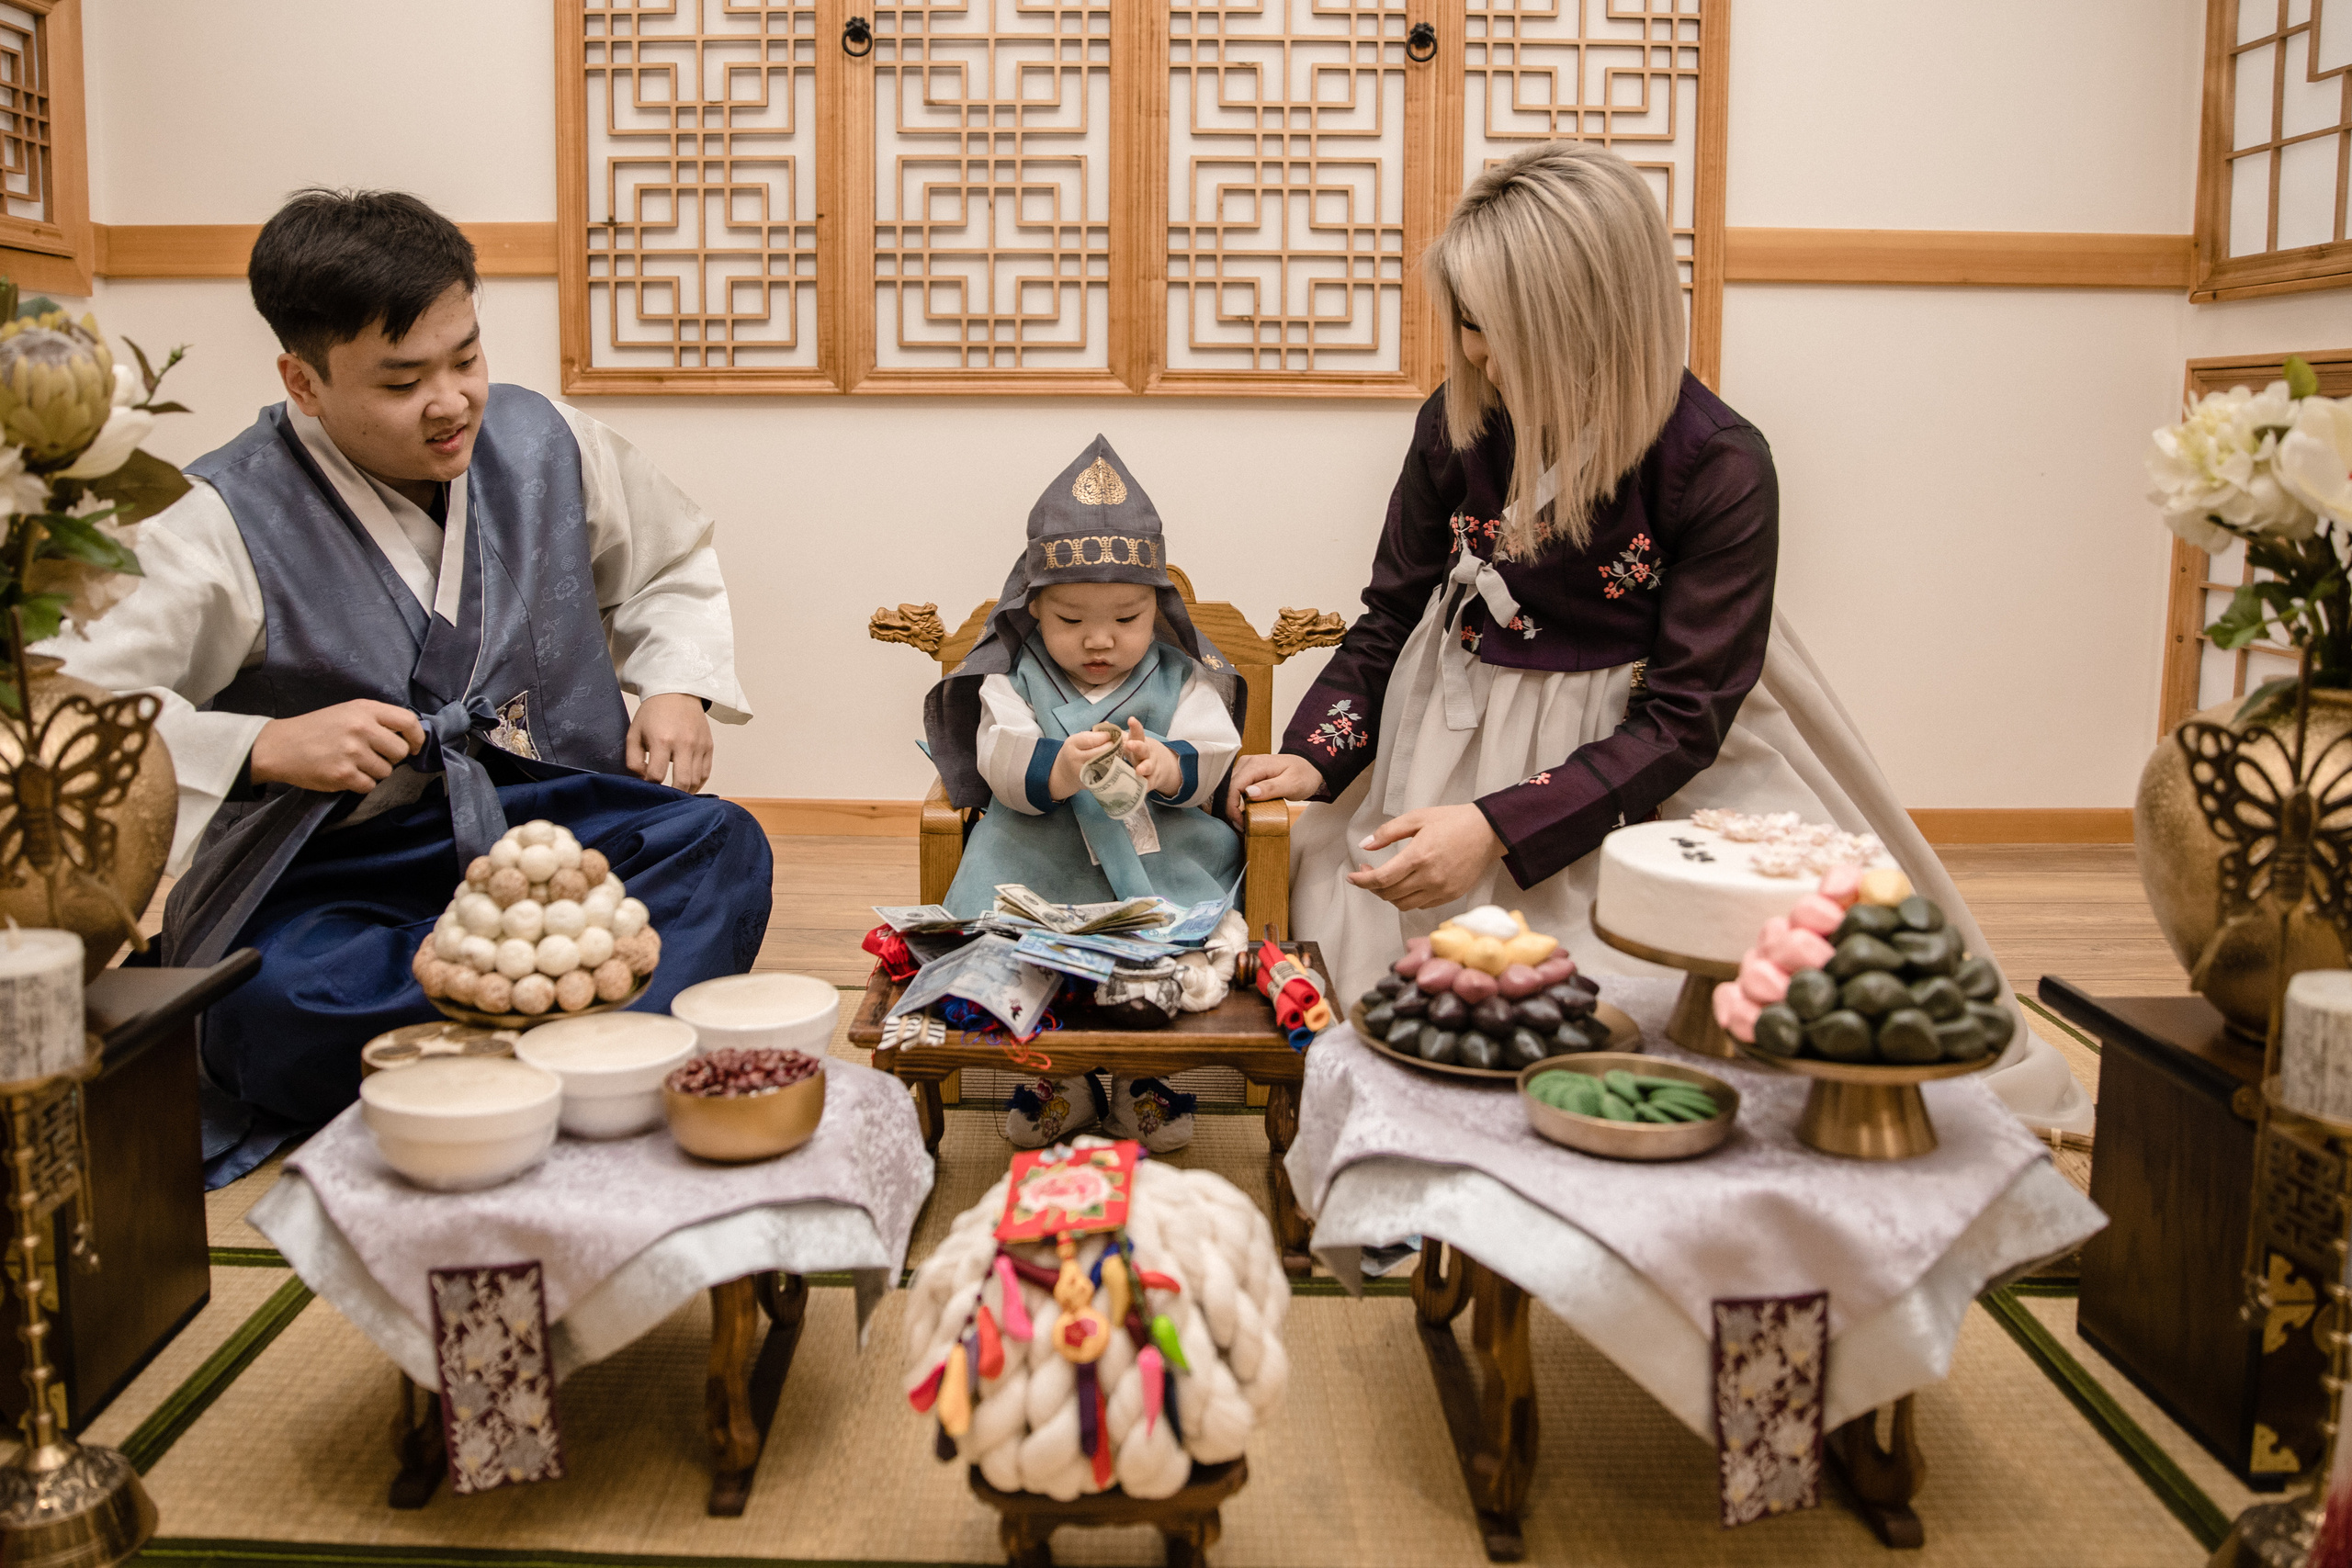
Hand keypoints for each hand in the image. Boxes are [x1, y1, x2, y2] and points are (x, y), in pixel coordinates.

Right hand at [249, 700, 424, 793]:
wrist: (279, 746)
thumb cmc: (317, 729)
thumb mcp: (348, 712)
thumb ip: (376, 720)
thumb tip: (408, 737)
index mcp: (364, 709)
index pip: (408, 722)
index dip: (417, 737)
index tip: (414, 747)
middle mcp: (361, 728)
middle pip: (400, 752)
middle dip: (391, 758)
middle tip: (371, 755)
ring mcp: (352, 752)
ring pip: (386, 771)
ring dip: (373, 772)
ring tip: (352, 763)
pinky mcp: (343, 774)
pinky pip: (369, 786)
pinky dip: (360, 784)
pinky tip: (344, 773)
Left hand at [628, 693, 713, 792]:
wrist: (677, 692)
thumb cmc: (653, 714)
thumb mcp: (634, 733)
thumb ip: (633, 760)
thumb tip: (642, 779)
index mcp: (662, 740)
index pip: (656, 776)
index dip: (649, 785)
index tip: (646, 786)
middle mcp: (683, 744)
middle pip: (682, 783)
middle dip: (671, 796)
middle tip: (663, 799)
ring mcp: (699, 745)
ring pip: (696, 781)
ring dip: (685, 792)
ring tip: (675, 795)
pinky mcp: (709, 746)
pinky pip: (705, 773)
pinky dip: (698, 784)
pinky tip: (688, 786)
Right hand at [1049, 727, 1120, 800]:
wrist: (1063, 775)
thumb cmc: (1073, 753)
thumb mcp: (1076, 740)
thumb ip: (1092, 734)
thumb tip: (1110, 725)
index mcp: (1071, 745)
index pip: (1091, 739)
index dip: (1104, 736)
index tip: (1110, 734)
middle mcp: (1076, 760)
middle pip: (1100, 752)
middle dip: (1111, 746)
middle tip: (1117, 743)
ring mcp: (1083, 773)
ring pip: (1105, 763)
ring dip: (1114, 756)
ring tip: (1117, 751)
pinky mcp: (1091, 783)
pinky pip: (1106, 772)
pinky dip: (1112, 766)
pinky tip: (1114, 762)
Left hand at [1121, 718, 1182, 795]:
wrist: (1162, 766)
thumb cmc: (1139, 752)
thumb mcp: (1132, 741)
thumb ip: (1119, 735)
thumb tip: (1105, 725)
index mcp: (1139, 742)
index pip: (1138, 733)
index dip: (1135, 727)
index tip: (1131, 719)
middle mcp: (1146, 754)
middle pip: (1143, 749)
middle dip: (1137, 746)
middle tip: (1130, 744)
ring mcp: (1151, 767)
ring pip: (1148, 767)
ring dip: (1144, 768)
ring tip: (1139, 770)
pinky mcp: (1152, 781)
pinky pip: (1148, 784)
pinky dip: (1145, 787)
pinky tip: (1141, 789)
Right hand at [1225, 752, 1326, 826]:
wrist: (1309, 767)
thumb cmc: (1304, 775)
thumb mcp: (1292, 784)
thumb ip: (1271, 788)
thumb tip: (1249, 792)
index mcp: (1256, 764)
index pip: (1233, 786)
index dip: (1233, 807)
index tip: (1241, 822)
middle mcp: (1247, 762)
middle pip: (1229, 787)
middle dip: (1232, 808)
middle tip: (1243, 825)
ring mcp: (1246, 766)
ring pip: (1230, 788)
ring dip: (1234, 805)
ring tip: (1244, 821)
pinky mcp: (1248, 772)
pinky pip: (1237, 787)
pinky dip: (1238, 801)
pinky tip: (1245, 811)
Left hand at [1345, 804, 1504, 910]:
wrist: (1489, 832)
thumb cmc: (1453, 821)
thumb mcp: (1417, 817)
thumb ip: (1388, 832)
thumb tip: (1365, 845)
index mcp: (1419, 856)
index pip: (1381, 879)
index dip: (1361, 881)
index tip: (1352, 877)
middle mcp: (1430, 877)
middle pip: (1389, 894)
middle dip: (1372, 886)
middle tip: (1367, 871)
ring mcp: (1442, 889)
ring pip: (1403, 905)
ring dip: (1388, 895)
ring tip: (1386, 879)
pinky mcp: (1451, 896)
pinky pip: (1421, 905)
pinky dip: (1408, 898)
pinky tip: (1408, 883)